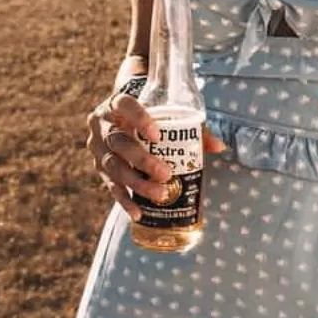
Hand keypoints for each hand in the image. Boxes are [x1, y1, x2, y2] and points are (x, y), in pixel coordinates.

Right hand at [86, 92, 224, 219]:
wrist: (122, 118)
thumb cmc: (149, 115)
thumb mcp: (165, 114)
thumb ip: (191, 127)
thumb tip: (219, 146)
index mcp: (116, 104)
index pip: (124, 105)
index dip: (139, 119)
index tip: (157, 134)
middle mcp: (102, 125)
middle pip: (119, 142)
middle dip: (142, 159)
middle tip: (165, 173)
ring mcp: (98, 148)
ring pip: (113, 166)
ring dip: (137, 183)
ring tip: (160, 194)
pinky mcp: (100, 168)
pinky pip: (110, 186)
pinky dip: (125, 200)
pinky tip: (138, 213)